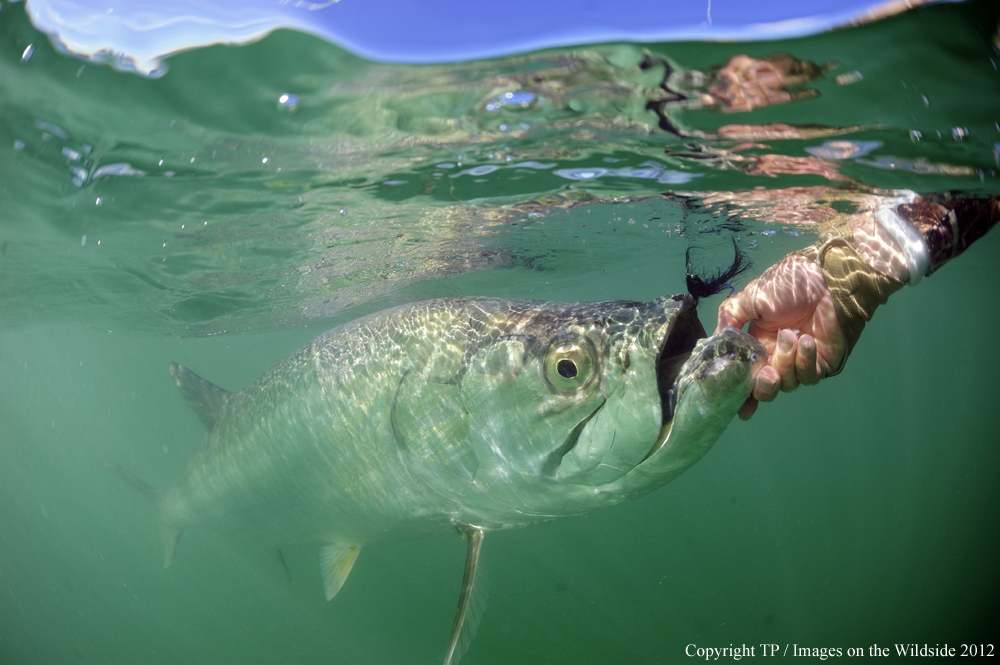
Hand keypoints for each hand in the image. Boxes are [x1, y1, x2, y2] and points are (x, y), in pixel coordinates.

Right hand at [715, 254, 845, 419]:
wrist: (825, 280)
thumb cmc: (786, 286)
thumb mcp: (749, 298)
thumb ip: (730, 318)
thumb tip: (715, 340)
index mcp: (757, 345)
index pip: (746, 378)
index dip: (741, 395)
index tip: (739, 407)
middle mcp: (776, 357)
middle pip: (767, 389)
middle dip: (764, 387)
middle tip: (768, 374)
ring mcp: (799, 362)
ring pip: (788, 383)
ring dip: (787, 362)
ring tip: (791, 335)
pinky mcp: (821, 363)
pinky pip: (809, 375)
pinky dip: (805, 360)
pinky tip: (806, 340)